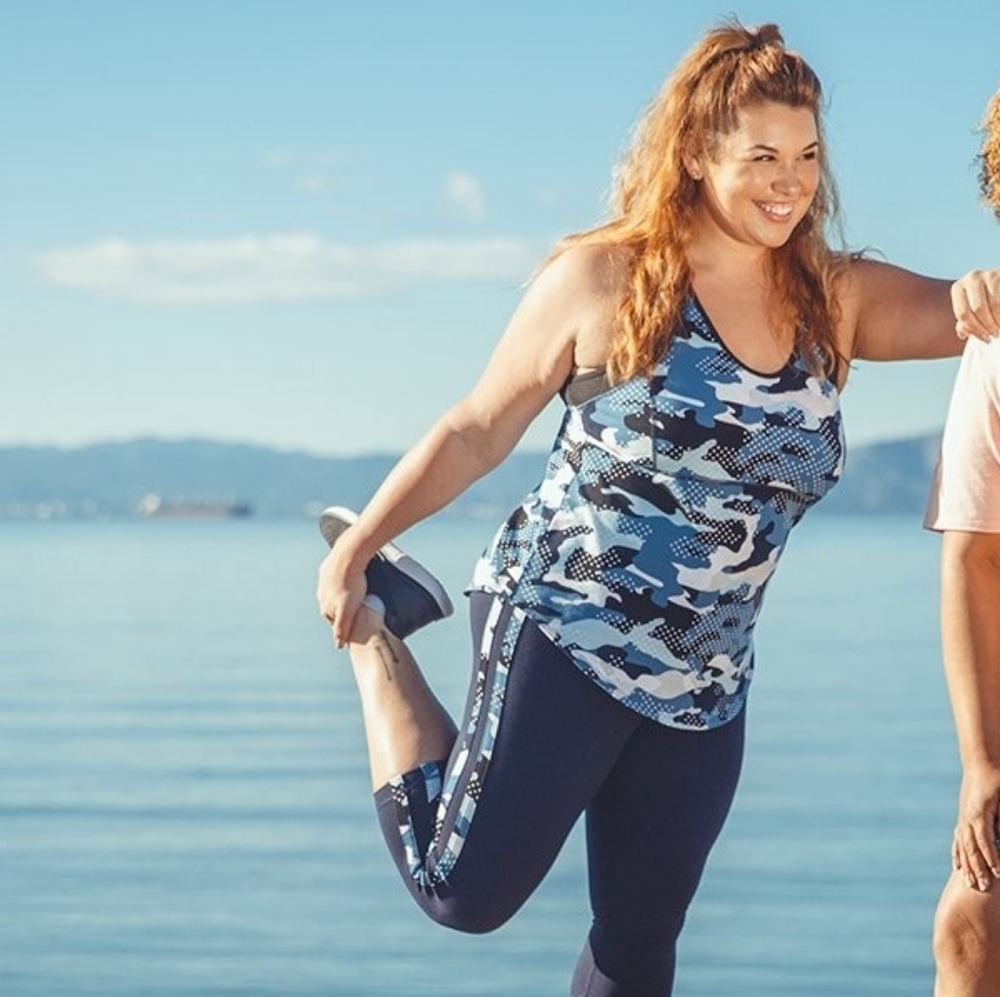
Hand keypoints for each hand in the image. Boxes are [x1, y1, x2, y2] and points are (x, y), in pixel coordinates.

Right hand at [316, 537, 367, 648]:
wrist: (348, 556)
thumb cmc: (352, 584)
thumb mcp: (348, 611)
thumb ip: (342, 628)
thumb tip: (339, 645)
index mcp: (325, 606)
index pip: (333, 621)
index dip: (344, 623)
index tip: (354, 621)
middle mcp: (321, 595)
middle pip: (332, 607)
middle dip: (341, 609)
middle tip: (356, 607)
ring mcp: (323, 581)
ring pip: (332, 592)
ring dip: (341, 594)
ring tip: (354, 592)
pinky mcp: (327, 568)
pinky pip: (334, 576)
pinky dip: (341, 579)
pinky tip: (350, 577)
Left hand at [951, 269, 999, 341]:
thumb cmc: (986, 299)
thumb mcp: (972, 308)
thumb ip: (965, 321)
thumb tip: (962, 333)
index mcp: (958, 288)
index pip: (963, 313)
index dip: (974, 329)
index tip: (984, 338)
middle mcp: (972, 278)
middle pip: (978, 309)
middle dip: (987, 326)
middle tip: (994, 335)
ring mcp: (989, 274)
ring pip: (994, 305)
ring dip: (998, 322)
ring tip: (999, 329)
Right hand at [953, 761, 999, 891]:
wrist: (982, 759)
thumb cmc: (999, 776)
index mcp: (979, 812)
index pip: (985, 840)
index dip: (992, 857)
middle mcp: (968, 817)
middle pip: (971, 847)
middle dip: (978, 868)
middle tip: (984, 887)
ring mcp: (964, 817)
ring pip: (962, 845)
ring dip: (967, 865)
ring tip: (970, 884)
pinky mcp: (964, 816)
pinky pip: (958, 839)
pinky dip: (958, 853)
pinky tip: (958, 866)